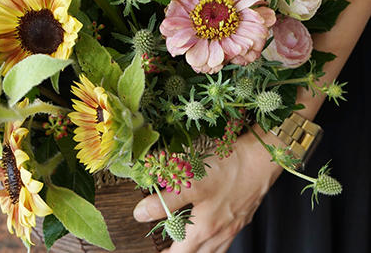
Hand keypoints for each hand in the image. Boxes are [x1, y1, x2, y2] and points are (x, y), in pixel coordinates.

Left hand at [133, 130, 282, 252]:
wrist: (261, 157)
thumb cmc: (228, 168)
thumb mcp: (190, 182)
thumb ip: (165, 200)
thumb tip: (141, 214)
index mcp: (204, 227)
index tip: (156, 252)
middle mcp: (220, 232)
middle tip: (166, 250)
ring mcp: (233, 225)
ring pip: (213, 250)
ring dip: (198, 251)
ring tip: (186, 246)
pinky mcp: (242, 215)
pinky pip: (225, 238)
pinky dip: (214, 242)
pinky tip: (211, 232)